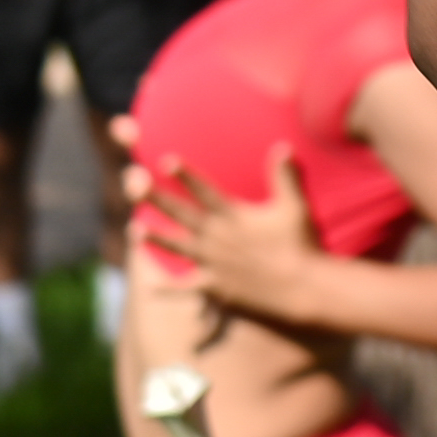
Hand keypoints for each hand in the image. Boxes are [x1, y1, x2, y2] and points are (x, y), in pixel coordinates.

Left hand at [131, 142, 333, 320]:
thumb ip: (284, 177)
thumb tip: (283, 146)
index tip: (165, 160)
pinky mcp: (215, 288)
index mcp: (234, 217)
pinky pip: (186, 289)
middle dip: (156, 198)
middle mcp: (218, 238)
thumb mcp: (295, 208)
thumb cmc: (302, 246)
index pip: (204, 191)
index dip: (185, 175)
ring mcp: (213, 264)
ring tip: (134, 229)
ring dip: (155, 238)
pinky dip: (168, 290)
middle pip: (181, 215)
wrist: (302, 289)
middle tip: (134, 185)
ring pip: (177, 248)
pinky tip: (150, 290)